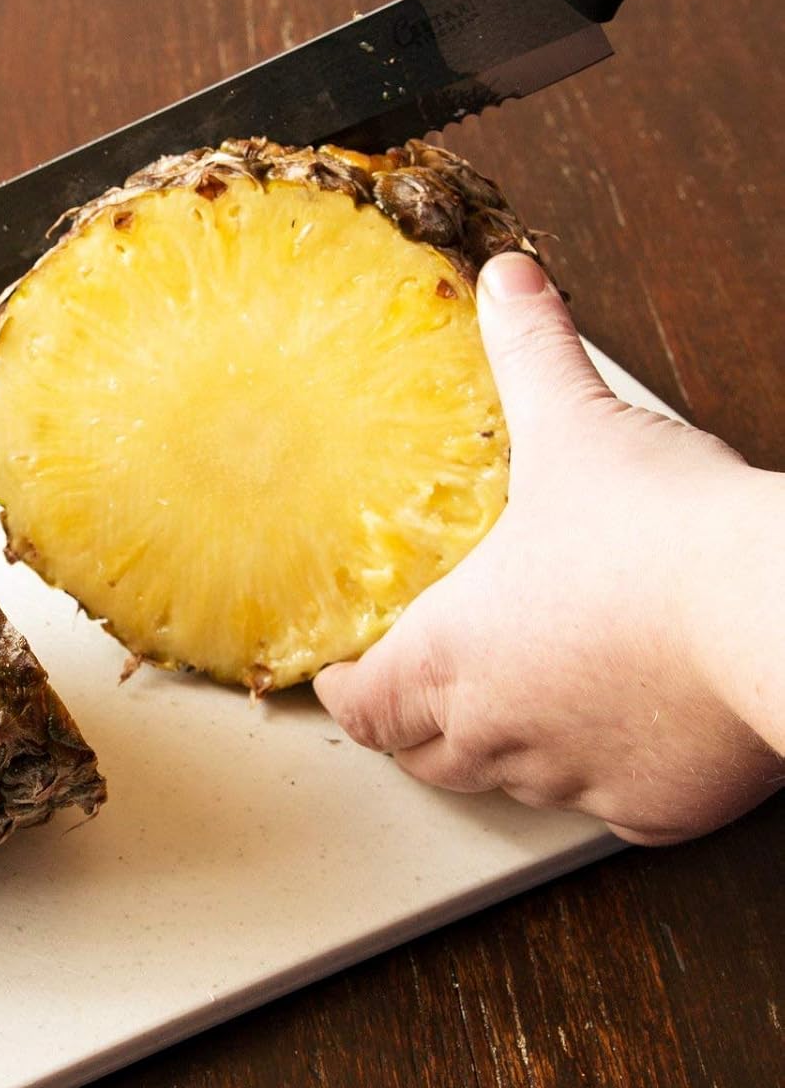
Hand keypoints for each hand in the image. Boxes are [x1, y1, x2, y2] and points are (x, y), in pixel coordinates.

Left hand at [314, 253, 783, 844]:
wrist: (778, 612)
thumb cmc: (662, 534)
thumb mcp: (579, 427)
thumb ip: (530, 353)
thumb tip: (505, 281)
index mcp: (451, 657)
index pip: (362, 705)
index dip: (346, 690)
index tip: (344, 676)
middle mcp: (498, 731)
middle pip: (424, 756)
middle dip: (414, 726)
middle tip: (419, 695)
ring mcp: (575, 777)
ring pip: (509, 784)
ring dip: (503, 747)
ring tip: (520, 703)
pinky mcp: (653, 805)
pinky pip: (605, 802)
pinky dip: (598, 771)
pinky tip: (618, 729)